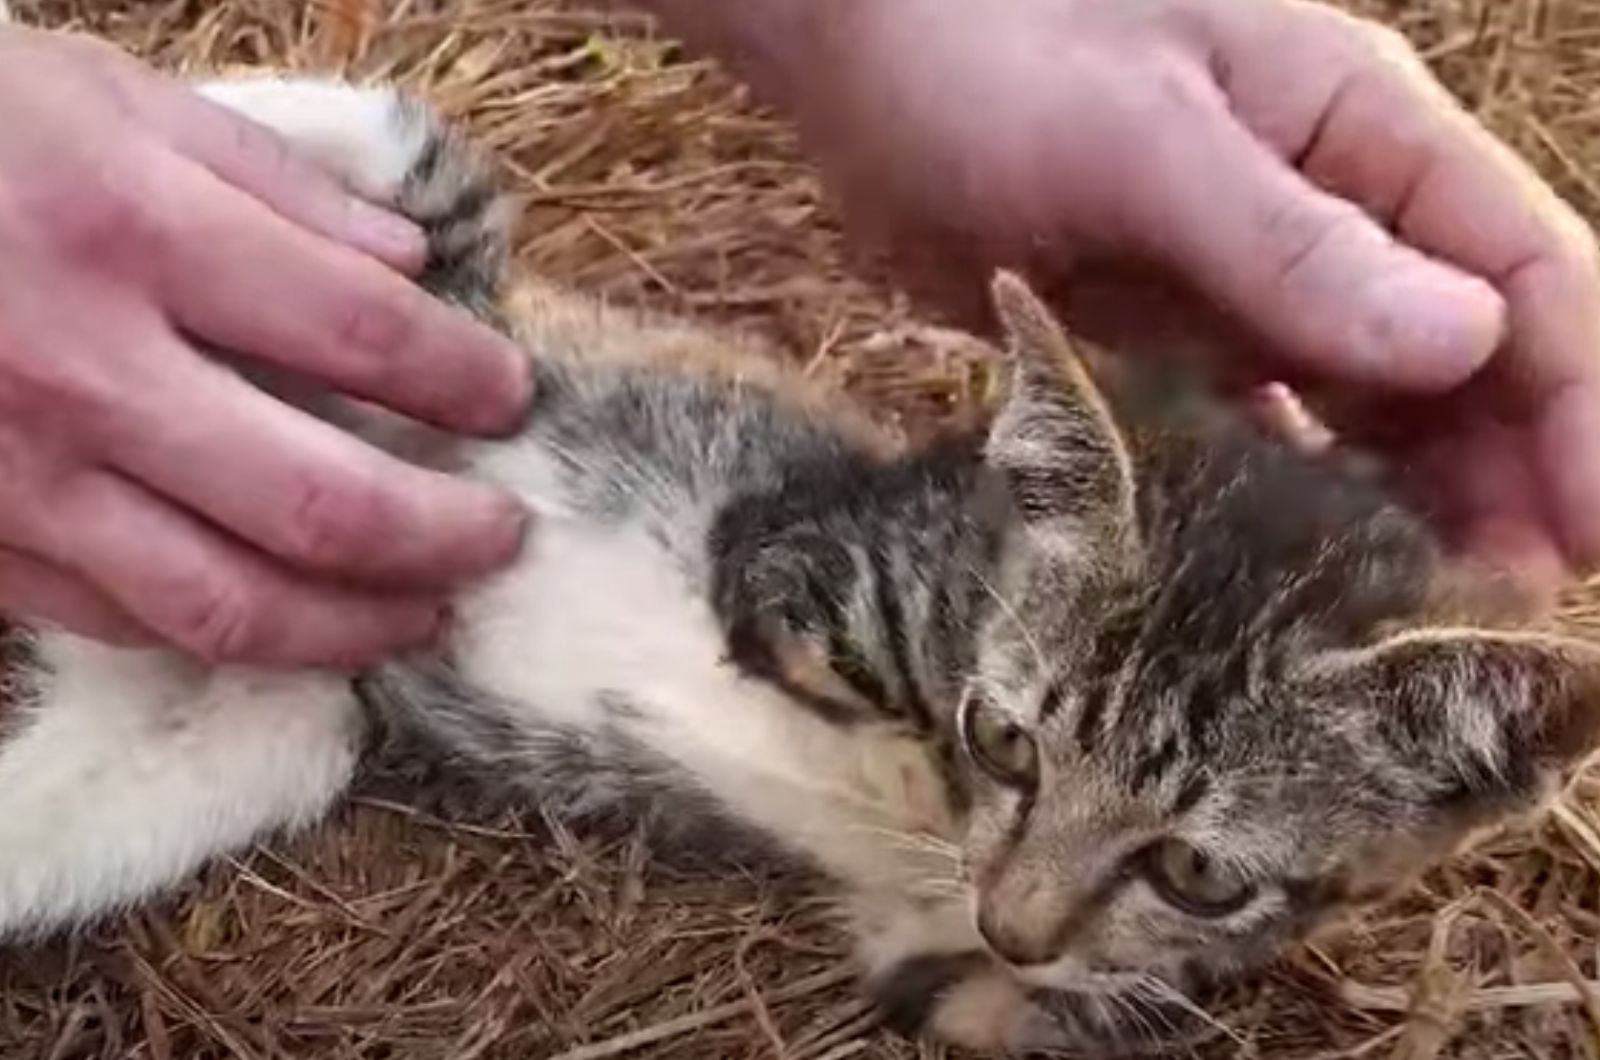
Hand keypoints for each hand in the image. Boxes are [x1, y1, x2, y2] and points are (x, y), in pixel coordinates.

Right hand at [0, 27, 531, 665]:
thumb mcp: (106, 97)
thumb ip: (273, 183)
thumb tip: (411, 261)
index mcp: (129, 231)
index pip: (362, 333)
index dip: (464, 378)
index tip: (510, 398)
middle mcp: (82, 371)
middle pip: (320, 502)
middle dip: (443, 534)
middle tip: (503, 536)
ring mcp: (18, 475)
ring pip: (226, 604)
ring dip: (355, 626)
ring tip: (425, 614)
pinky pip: (122, 620)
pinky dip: (226, 633)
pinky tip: (290, 619)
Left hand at [778, 0, 1599, 593]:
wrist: (858, 65)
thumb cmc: (989, 52)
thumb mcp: (1143, 137)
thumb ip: (1292, 240)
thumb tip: (1465, 344)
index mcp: (1363, 135)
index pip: (1525, 275)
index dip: (1579, 410)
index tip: (1592, 540)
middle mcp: (1328, 215)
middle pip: (1462, 362)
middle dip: (1503, 479)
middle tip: (1499, 617)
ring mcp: (1246, 284)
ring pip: (1366, 409)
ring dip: (1402, 506)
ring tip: (1407, 618)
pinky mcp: (1166, 340)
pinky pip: (1256, 430)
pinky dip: (1286, 497)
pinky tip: (1290, 572)